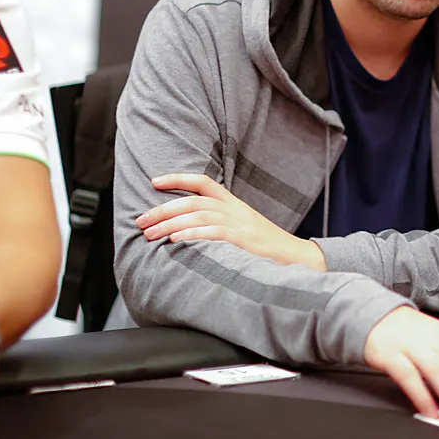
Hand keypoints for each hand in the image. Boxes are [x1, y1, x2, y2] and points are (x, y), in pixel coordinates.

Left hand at [140, 174, 325, 270]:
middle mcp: (235, 210)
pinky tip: (175, 239)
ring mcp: (240, 224)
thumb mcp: (244, 228)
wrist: (297, 258)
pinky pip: (213, 232)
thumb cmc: (266, 249)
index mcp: (234, 204)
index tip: (154, 182)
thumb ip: (220, 223)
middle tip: (140, 221)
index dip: (177, 179)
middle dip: (162, 209)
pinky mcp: (243, 240)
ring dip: (169, 224)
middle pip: (193, 201)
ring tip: (149, 234)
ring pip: (198, 215)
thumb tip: (187, 227)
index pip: (203, 182)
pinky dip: (192, 233)